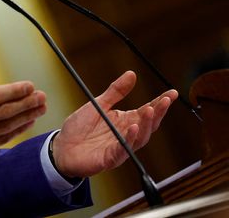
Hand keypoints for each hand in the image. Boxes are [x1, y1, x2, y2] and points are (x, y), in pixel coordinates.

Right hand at [0, 47, 46, 183]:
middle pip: (4, 112)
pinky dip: (16, 131)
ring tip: (40, 108)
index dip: (14, 91)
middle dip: (26, 104)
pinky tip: (26, 124)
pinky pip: (1, 140)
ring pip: (6, 127)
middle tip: (42, 97)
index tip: (29, 86)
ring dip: (26, 117)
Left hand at [52, 70, 177, 177]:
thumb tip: (132, 74)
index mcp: (125, 121)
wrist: (62, 147)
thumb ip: (116, 91)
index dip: (160, 103)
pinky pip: (122, 149)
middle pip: (147, 125)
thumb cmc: (80, 128)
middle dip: (158, 112)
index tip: (171, 93)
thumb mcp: (98, 104)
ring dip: (145, 124)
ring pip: (139, 138)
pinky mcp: (110, 158)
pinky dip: (129, 139)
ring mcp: (120, 147)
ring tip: (150, 110)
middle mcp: (126, 135)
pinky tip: (133, 128)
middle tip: (165, 100)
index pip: (147, 111)